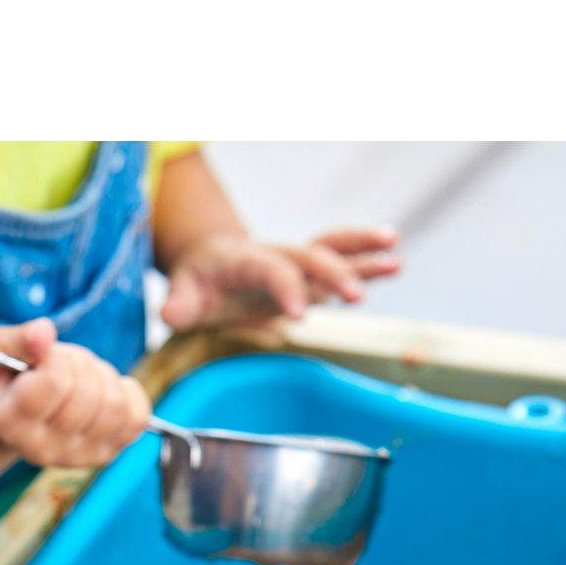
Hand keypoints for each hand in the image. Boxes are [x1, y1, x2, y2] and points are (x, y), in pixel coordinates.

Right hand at [0, 319, 149, 467]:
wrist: (15, 413)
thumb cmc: (4, 376)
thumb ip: (16, 339)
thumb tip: (45, 331)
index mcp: (12, 423)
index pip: (55, 383)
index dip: (56, 358)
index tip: (42, 358)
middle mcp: (44, 450)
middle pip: (88, 393)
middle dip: (79, 366)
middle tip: (61, 367)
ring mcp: (78, 457)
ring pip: (114, 404)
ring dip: (101, 376)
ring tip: (78, 378)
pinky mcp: (106, 454)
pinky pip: (137, 416)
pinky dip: (126, 392)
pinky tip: (101, 391)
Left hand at [161, 226, 401, 329]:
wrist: (211, 259)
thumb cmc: (198, 281)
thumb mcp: (182, 293)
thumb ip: (178, 304)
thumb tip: (170, 314)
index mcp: (246, 260)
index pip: (270, 271)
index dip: (284, 289)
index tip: (297, 315)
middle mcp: (277, 255)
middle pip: (309, 257)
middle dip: (333, 274)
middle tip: (354, 298)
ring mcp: (296, 263)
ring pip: (331, 249)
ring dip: (361, 251)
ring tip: (393, 255)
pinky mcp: (309, 275)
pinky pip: (341, 261)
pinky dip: (367, 261)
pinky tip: (396, 263)